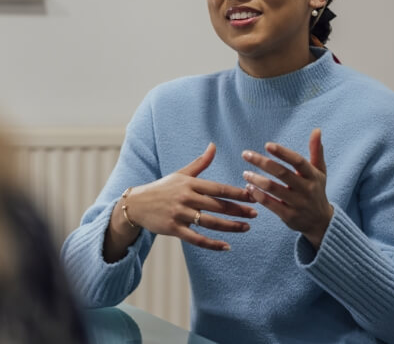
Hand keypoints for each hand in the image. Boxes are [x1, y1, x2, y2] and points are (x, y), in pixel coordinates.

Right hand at [119, 143, 256, 251]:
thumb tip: (213, 145)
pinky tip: (227, 247)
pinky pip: (196, 239)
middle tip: (257, 212)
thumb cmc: (163, 188)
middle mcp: (186, 198)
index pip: (219, 188)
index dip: (237, 192)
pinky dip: (212, 244)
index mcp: (190, 183)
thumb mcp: (181, 174)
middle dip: (238, 209)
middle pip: (218, 205)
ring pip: (210, 222)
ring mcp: (180, 214)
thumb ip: (200, 162)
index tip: (254, 194)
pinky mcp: (174, 229)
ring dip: (230, 226)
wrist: (136, 204)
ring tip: (246, 228)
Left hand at [241, 129, 332, 248]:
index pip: (298, 161)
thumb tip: (317, 130)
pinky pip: (271, 205)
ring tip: (245, 173)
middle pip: (282, 173)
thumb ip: (316, 151)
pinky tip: (249, 188)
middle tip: (246, 154)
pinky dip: (258, 195)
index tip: (267, 145)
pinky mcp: (289, 216)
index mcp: (313, 175)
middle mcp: (307, 189)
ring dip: (257, 179)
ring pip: (273, 189)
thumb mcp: (319, 171)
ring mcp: (298, 204)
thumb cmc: (316, 190)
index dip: (283, 152)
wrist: (320, 221)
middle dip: (262, 162)